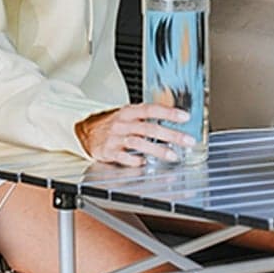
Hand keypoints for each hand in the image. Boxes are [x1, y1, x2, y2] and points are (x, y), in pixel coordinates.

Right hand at [76, 103, 191, 166]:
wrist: (85, 132)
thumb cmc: (113, 124)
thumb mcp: (128, 115)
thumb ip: (147, 116)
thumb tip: (174, 118)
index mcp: (129, 112)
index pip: (151, 109)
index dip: (169, 113)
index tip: (186, 117)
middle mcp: (122, 124)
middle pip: (149, 128)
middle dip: (171, 135)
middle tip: (188, 141)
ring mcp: (115, 138)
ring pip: (138, 143)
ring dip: (157, 150)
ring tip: (172, 155)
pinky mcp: (108, 152)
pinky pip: (123, 157)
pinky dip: (135, 160)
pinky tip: (145, 163)